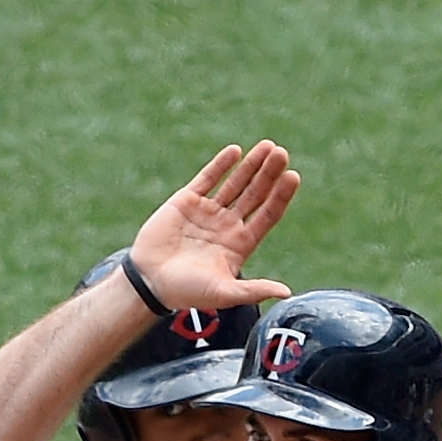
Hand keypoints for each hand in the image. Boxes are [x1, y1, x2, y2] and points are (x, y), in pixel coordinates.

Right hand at [129, 139, 299, 312]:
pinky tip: (236, 152)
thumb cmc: (186, 292)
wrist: (148, 282)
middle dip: (269, 174)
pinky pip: (208, 178)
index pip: (267, 215)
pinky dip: (221, 165)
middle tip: (281, 154)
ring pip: (235, 182)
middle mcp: (227, 225)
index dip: (280, 196)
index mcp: (239, 244)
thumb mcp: (223, 293)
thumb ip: (254, 291)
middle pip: (255, 194)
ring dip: (251, 165)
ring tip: (268, 147)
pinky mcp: (187, 201)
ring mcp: (208, 212)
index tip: (292, 177)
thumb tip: (287, 294)